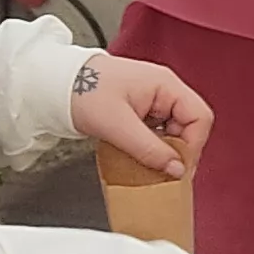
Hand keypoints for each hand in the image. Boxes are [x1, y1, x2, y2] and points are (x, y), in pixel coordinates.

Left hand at [71, 51, 212, 179]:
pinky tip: (136, 154)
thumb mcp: (118, 125)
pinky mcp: (140, 110)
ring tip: (144, 161)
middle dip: (177, 150)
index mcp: (165, 85)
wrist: (54, 83)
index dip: (193, 145)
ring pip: (173, 132)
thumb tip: (177, 170)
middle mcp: (163, 90)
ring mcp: (152, 100)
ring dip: (162, 150)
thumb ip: (149, 149)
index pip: (199, 117)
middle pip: (189, 126)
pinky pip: (157, 132)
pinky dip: (150, 146)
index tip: (177, 167)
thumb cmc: (83, 91)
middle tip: (161, 168)